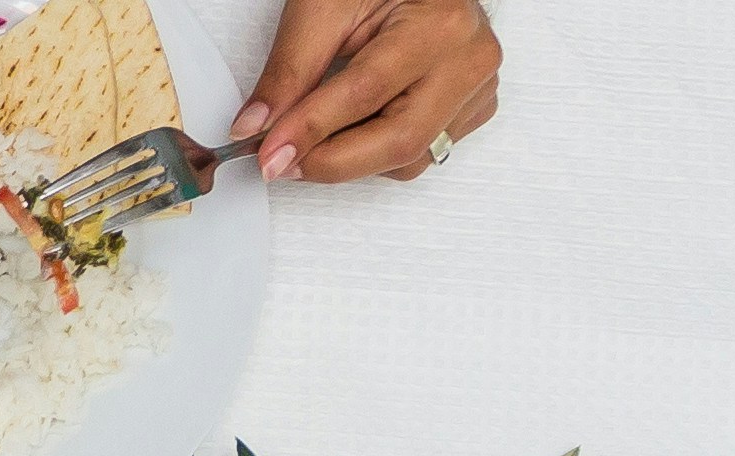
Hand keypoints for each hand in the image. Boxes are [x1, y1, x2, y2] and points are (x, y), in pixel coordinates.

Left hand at [232, 0, 498, 183]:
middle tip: (281, 160)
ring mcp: (477, 88)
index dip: (310, 130)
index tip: (268, 152)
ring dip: (351, 159)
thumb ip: (290, 70)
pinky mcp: (472, 108)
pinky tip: (352, 125)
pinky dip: (375, 152)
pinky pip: (421, 154)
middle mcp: (470, 60)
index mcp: (441, 25)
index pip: (366, 94)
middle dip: (330, 161)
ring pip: (409, 159)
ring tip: (314, 133)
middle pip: (399, 141)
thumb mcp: (323, 8)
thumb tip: (256, 127)